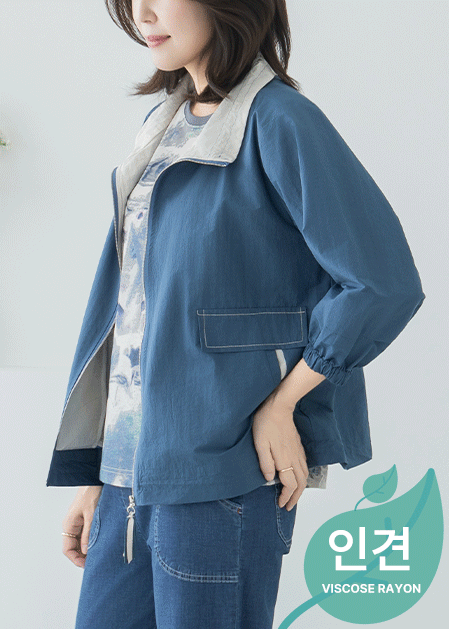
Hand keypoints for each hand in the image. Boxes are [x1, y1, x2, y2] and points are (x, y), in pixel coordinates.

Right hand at [62, 485, 102, 567]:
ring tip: (98, 554)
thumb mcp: (91, 514)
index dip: (75, 559)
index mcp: (69, 525)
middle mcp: (72, 525)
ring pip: (80, 542)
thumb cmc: (91, 493)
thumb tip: (86, 551)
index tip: (86, 565)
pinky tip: (100, 544)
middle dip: (82, 556)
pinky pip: (86, 535)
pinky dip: (91, 541)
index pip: (67, 549)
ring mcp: (78, 523)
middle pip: (74, 547)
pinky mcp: (86, 519)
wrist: (94, 480)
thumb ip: (88, 533)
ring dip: (87, 549)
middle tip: (94, 562)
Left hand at [252, 391, 308, 510]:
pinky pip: (304, 466)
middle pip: (301, 483)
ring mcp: (298, 451)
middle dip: (296, 497)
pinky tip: (296, 476)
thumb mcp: (260, 444)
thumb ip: (265, 463)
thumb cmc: (266, 423)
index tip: (281, 504)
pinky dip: (302, 477)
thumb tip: (270, 479)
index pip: (290, 485)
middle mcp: (294, 458)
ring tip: (293, 495)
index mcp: (285, 460)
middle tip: (289, 505)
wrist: (278, 406)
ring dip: (300, 488)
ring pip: (304, 475)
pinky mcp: (298, 445)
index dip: (286, 497)